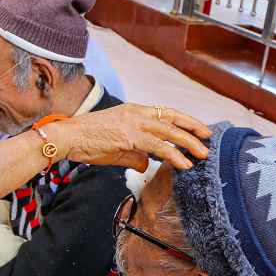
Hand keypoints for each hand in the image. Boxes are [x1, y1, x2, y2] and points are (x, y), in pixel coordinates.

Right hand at [54, 104, 210, 171]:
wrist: (67, 138)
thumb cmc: (85, 141)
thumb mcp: (114, 147)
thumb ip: (134, 154)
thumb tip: (146, 164)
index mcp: (132, 111)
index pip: (164, 112)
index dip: (184, 120)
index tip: (197, 129)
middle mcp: (136, 113)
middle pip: (172, 117)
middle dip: (193, 128)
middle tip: (208, 139)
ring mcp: (133, 123)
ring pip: (170, 131)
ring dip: (189, 143)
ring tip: (202, 154)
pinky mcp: (129, 137)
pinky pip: (158, 147)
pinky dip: (174, 155)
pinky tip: (184, 164)